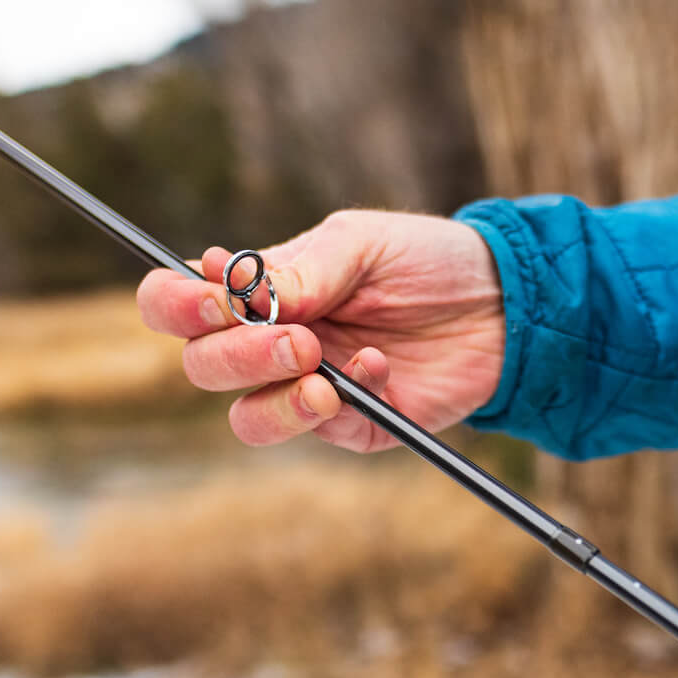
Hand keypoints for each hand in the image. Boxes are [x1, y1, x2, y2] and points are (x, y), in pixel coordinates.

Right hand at [136, 211, 505, 451]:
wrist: (502, 304)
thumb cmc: (425, 261)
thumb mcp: (361, 245)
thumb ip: (300, 270)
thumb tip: (236, 292)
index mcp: (256, 291)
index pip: (175, 305)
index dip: (175, 307)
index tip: (214, 302)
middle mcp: (269, 344)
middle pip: (203, 368)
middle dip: (238, 357)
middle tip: (300, 340)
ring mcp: (306, 389)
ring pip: (248, 420)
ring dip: (277, 401)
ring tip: (325, 374)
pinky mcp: (354, 426)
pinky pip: (325, 432)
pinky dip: (349, 401)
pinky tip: (382, 368)